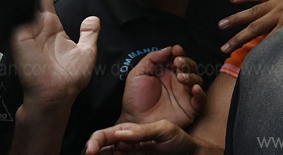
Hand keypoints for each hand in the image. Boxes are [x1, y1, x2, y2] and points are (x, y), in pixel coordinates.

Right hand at [12, 0, 100, 108]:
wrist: (58, 96)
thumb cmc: (70, 78)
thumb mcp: (86, 51)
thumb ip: (90, 33)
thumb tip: (94, 18)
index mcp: (52, 28)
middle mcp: (38, 27)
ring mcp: (27, 31)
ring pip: (25, 1)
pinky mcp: (19, 38)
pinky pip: (18, 16)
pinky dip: (20, 2)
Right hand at [85, 120, 204, 154]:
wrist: (191, 154)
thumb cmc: (179, 140)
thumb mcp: (164, 130)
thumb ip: (143, 132)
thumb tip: (120, 134)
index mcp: (130, 131)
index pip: (105, 135)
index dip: (95, 141)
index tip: (92, 150)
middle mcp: (125, 144)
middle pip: (101, 148)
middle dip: (91, 152)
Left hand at [118, 45, 206, 127]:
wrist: (134, 122)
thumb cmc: (134, 100)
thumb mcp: (137, 74)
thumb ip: (151, 59)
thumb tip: (168, 49)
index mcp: (167, 72)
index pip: (178, 58)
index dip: (179, 52)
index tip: (176, 50)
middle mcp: (178, 81)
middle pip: (190, 66)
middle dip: (186, 62)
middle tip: (178, 62)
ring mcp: (185, 94)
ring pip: (197, 80)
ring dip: (191, 76)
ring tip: (181, 78)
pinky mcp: (190, 108)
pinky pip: (201, 99)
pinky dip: (201, 93)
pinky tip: (194, 89)